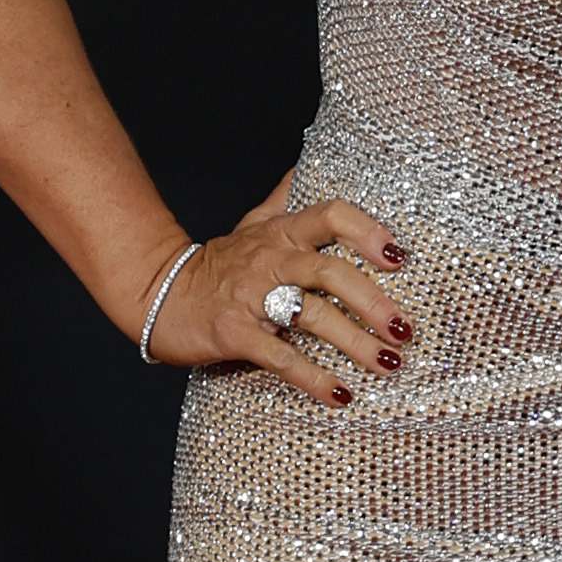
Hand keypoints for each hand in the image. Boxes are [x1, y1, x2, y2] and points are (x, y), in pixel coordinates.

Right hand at [141, 179, 411, 402]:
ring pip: (311, 315)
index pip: (331, 216)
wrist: (156, 293)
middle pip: (330, 272)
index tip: (400, 256)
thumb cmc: (217, 265)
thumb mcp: (252, 225)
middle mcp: (270, 259)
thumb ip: (284, 200)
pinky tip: (341, 395)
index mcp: (281, 232)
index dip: (367, 232)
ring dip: (355, 343)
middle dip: (373, 302)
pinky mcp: (234, 333)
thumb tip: (307, 166)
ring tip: (388, 364)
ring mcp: (251, 297)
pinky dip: (313, 378)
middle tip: (405, 330)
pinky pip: (280, 357)